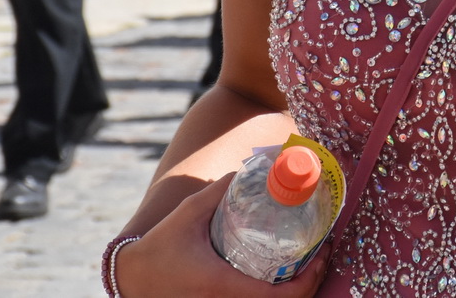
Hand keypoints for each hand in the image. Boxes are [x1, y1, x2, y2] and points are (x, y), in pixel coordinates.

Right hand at [114, 172, 330, 296]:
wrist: (132, 280)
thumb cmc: (159, 248)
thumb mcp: (188, 213)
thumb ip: (219, 191)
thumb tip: (248, 170)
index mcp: (223, 286)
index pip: (280, 296)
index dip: (310, 279)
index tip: (323, 252)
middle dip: (311, 282)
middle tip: (323, 252)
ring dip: (297, 290)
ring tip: (310, 260)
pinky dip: (278, 296)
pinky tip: (285, 274)